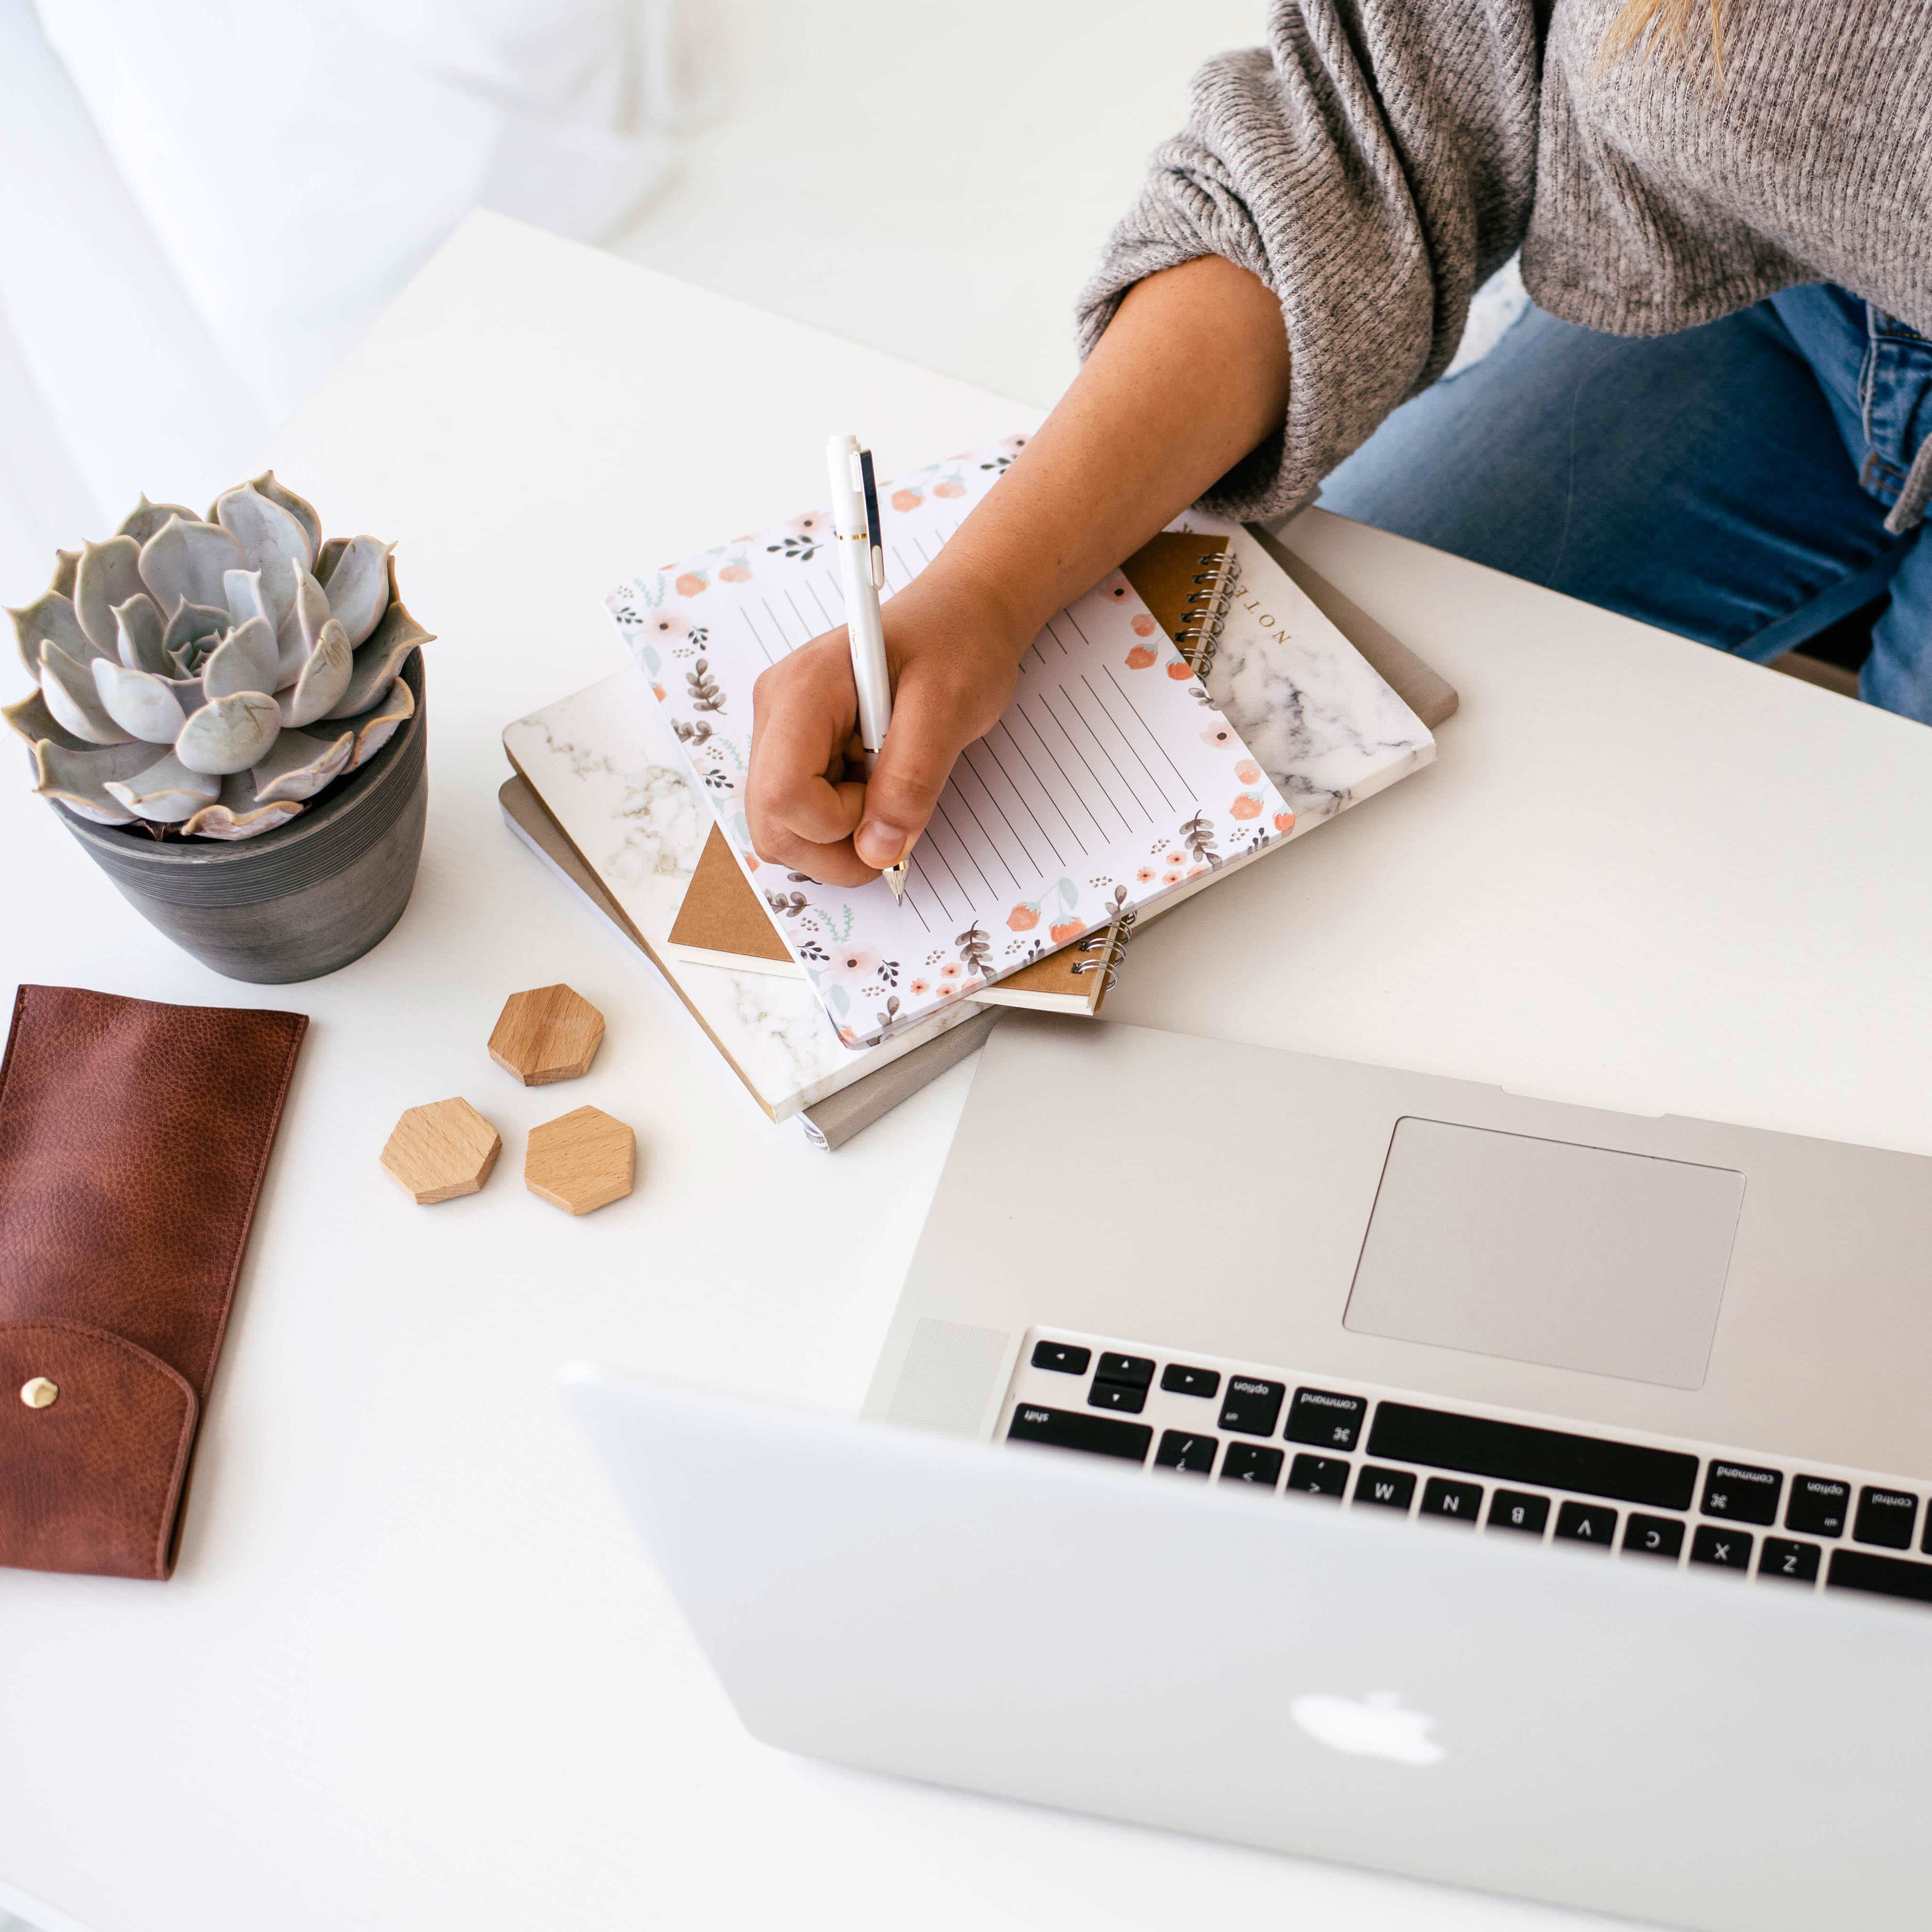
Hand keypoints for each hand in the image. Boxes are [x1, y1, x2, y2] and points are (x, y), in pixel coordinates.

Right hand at [747, 566, 1022, 884]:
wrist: (961, 618)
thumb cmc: (957, 644)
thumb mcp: (950, 707)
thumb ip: (912, 780)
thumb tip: (878, 851)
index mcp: (802, 690)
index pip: (783, 794)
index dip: (838, 824)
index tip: (890, 799)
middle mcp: (776, 712)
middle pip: (772, 825)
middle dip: (834, 847)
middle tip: (893, 816)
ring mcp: (781, 735)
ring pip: (784, 829)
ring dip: (840, 837)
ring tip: (887, 790)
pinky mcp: (797, 752)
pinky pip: (803, 817)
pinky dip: (843, 823)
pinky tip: (876, 785)